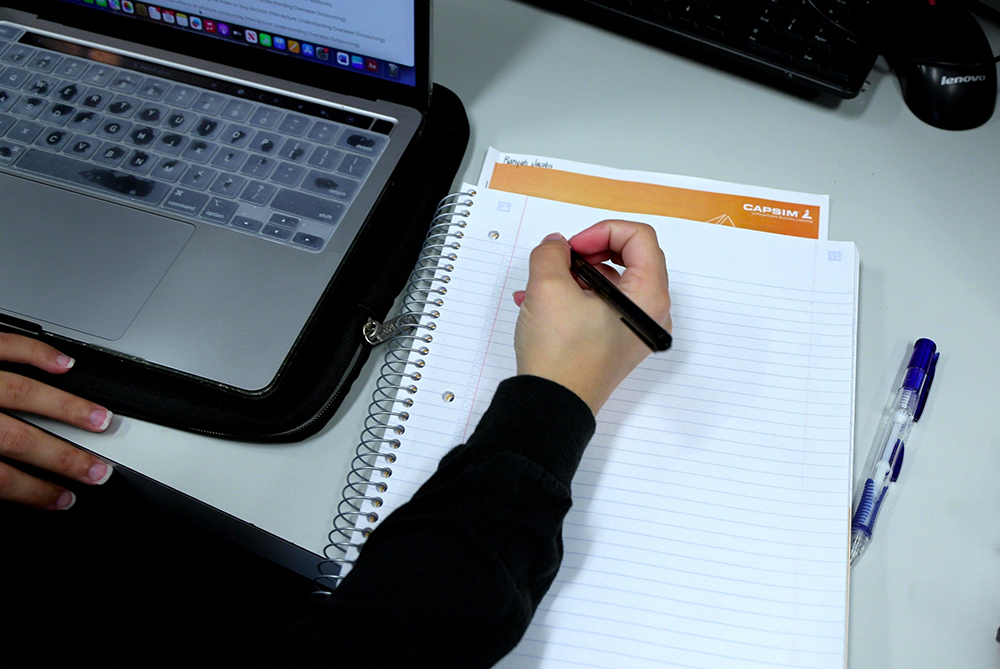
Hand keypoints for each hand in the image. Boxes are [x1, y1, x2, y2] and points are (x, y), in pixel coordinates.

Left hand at [0, 333, 113, 509]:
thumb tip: (3, 489)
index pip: (1, 477)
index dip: (34, 492)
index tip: (61, 500)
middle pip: (20, 438)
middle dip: (64, 457)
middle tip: (97, 470)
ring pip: (24, 392)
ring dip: (68, 408)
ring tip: (102, 420)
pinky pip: (5, 346)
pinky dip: (38, 353)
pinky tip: (65, 365)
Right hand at [512, 220, 671, 414]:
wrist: (552, 405)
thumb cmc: (561, 358)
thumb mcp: (548, 287)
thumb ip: (552, 253)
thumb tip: (556, 246)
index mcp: (648, 297)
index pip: (639, 238)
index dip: (603, 231)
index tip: (574, 246)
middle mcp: (650, 314)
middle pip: (629, 258)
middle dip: (589, 252)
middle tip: (562, 259)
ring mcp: (634, 329)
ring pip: (611, 282)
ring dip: (576, 275)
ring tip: (542, 284)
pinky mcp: (617, 342)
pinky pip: (602, 305)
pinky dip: (575, 296)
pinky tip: (540, 302)